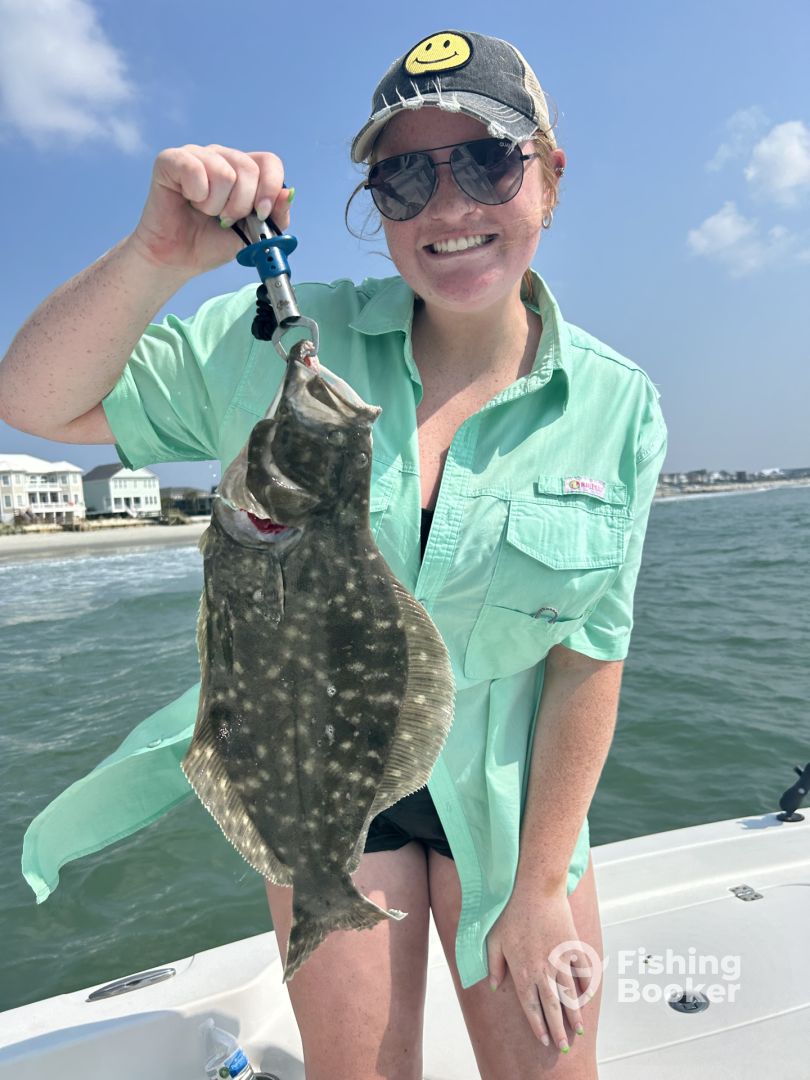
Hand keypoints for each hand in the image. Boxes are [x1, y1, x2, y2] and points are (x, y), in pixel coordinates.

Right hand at [129, 144, 291, 275]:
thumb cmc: (211, 243)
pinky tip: (188, 201)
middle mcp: (222, 157)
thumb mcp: (253, 234)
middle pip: (249, 168)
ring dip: (216, 205)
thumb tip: (289, 193)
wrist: (179, 259)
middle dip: (241, 205)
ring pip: (223, 172)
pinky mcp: (171, 160)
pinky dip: (196, 194)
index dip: (270, 188)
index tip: (262, 214)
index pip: (270, 162)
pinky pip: (194, 169)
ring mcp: (197, 155)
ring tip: (204, 212)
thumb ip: (275, 216)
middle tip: (225, 220)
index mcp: (243, 171)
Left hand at [486, 883, 590, 1051]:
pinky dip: (586, 986)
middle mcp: (543, 969)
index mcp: (522, 970)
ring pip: (569, 993)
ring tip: (577, 1030)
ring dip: (574, 1014)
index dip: (537, 1025)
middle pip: (551, 1006)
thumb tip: (493, 984)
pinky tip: (587, 998)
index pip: (530, 1005)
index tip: (543, 1039)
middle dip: (558, 1029)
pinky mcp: (573, 946)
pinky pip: (583, 971)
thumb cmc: (511, 911)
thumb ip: (493, 964)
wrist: (535, 888)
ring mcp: (561, 959)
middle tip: (563, 1046)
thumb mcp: (493, 939)